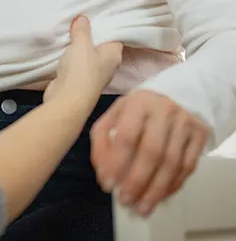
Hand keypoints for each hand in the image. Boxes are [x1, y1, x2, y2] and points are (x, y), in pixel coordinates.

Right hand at [44, 15, 123, 102]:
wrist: (68, 98)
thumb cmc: (81, 70)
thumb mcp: (81, 43)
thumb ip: (82, 29)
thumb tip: (82, 18)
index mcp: (114, 55)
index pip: (115, 36)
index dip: (106, 26)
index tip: (95, 16)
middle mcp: (108, 65)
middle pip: (100, 45)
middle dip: (90, 36)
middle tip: (79, 22)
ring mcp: (94, 74)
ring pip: (88, 55)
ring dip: (79, 48)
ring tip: (68, 33)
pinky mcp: (80, 80)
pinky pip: (77, 64)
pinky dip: (71, 58)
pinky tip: (63, 50)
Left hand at [91, 89, 207, 215]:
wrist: (174, 96)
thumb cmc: (137, 110)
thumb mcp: (114, 115)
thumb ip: (102, 140)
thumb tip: (103, 173)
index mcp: (138, 103)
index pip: (127, 137)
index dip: (116, 163)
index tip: (108, 185)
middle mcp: (164, 111)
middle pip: (152, 153)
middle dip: (138, 182)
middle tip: (126, 200)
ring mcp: (185, 123)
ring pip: (172, 163)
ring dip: (156, 189)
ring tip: (143, 206)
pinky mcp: (200, 135)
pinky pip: (188, 165)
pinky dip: (174, 184)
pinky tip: (161, 195)